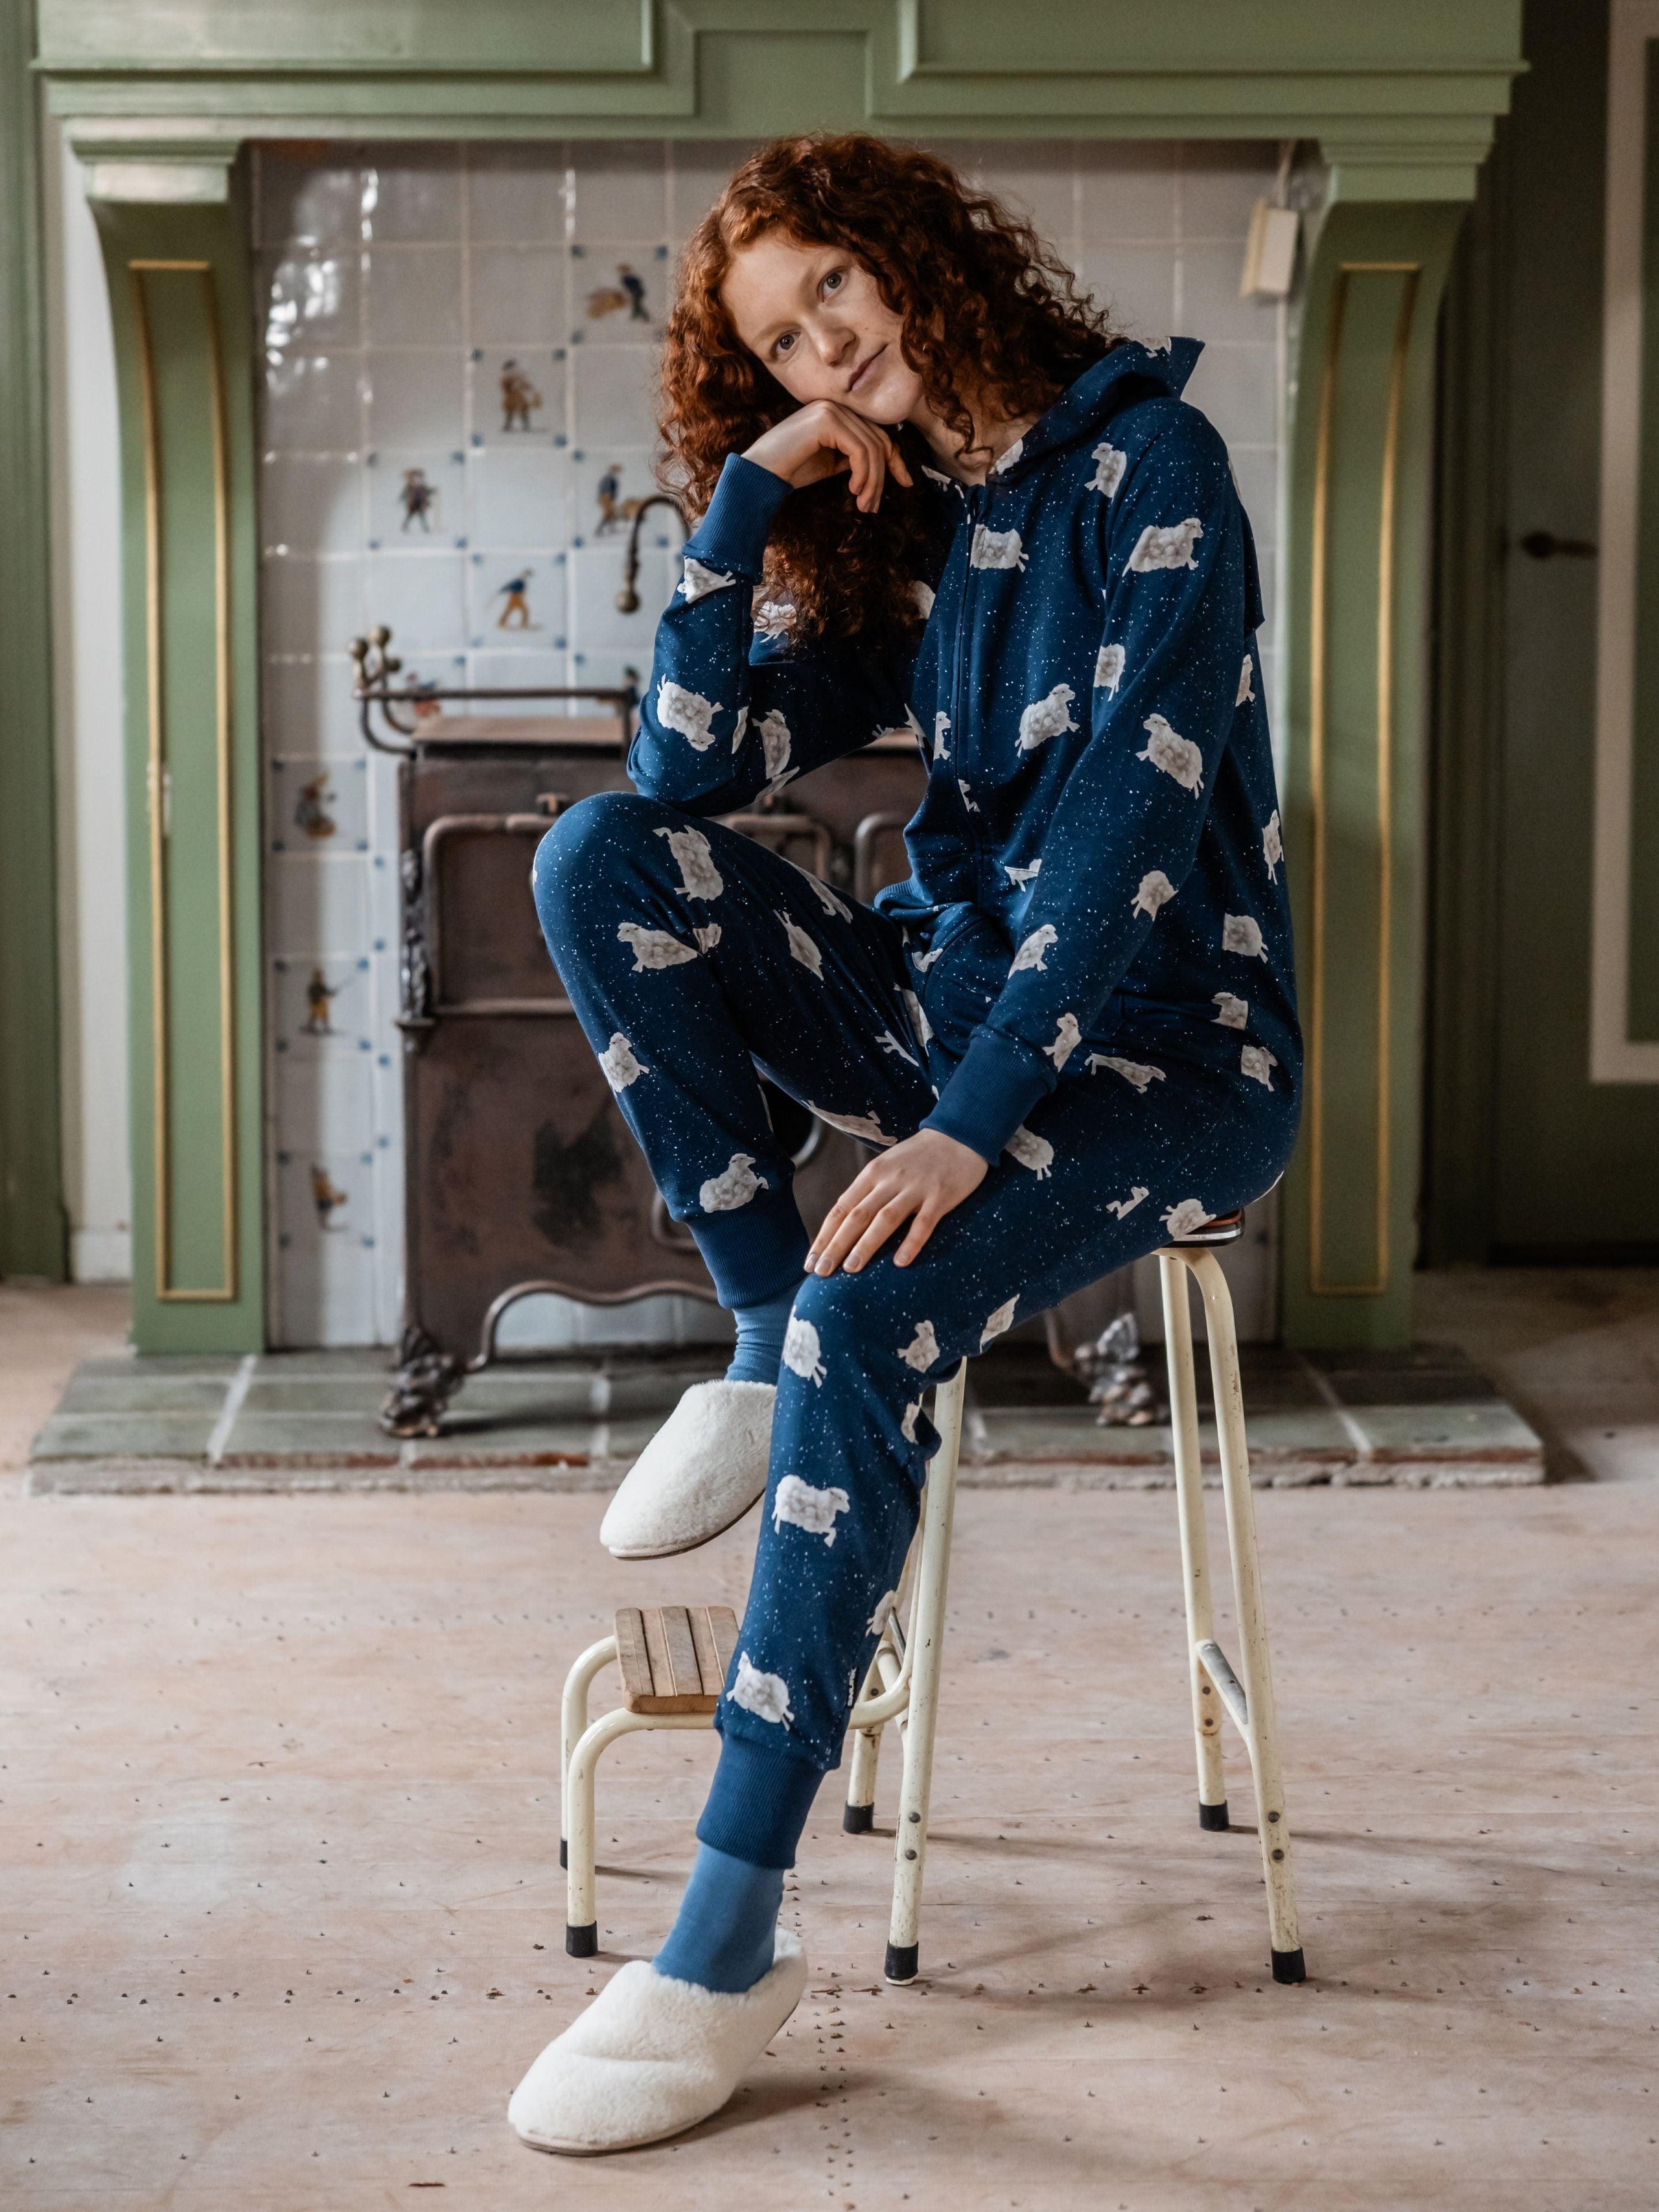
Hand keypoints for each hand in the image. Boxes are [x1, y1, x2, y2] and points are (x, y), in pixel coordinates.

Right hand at [744, 399, 913, 514]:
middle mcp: (836, 405)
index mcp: (837, 413)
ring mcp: (831, 410)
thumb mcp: (831, 462)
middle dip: (883, 476)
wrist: (759, 472)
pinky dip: (863, 474)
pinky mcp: (827, 421)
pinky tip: (854, 491)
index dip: (894, 460)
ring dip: (872, 482)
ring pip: (871, 448)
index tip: (906, 483)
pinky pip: (859, 450)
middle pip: (878, 440)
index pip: (877, 433)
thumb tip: (883, 465)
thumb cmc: (791, 470)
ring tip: (864, 505)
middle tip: (873, 506)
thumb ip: (854, 457)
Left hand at [806, 1128, 986, 1275]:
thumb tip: (842, 1227)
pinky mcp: (940, 1196)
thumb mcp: (886, 1168)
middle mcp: (890, 1180)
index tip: (810, 1261)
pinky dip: (911, 1242)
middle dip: (836, 1245)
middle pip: (857, 1216)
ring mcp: (915, 1188)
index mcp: (872, 1174)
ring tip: (851, 1269)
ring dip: (866, 1244)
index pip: (841, 1208)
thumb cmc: (918, 1157)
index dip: (824, 1236)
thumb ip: (868, 1193)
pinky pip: (924, 1222)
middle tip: (821, 1271)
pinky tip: (900, 1263)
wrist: (959, 1136)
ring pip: (885, 1219)